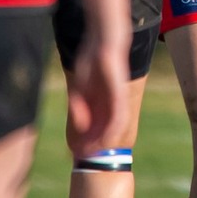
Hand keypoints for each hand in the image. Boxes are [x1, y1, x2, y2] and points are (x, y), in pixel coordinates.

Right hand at [65, 25, 131, 154]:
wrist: (104, 41)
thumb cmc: (91, 61)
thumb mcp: (79, 87)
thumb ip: (78, 107)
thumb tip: (80, 127)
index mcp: (99, 101)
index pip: (93, 125)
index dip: (85, 138)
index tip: (76, 150)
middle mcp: (109, 103)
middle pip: (103, 128)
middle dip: (93, 143)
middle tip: (84, 156)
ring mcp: (116, 99)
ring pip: (112, 126)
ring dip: (103, 140)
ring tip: (94, 152)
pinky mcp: (120, 94)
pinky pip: (119, 116)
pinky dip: (112, 129)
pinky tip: (106, 139)